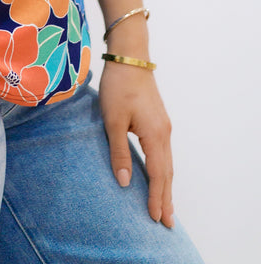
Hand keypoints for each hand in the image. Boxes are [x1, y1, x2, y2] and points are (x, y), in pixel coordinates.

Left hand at [98, 61, 174, 228]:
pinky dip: (163, 170)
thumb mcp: (113, 120)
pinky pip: (164, 153)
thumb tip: (124, 182)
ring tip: (165, 206)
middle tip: (167, 222)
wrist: (130, 58)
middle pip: (167, 173)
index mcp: (154, 135)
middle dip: (166, 198)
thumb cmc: (118, 86)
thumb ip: (119, 152)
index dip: (155, 197)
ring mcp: (163, 126)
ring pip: (167, 163)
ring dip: (166, 185)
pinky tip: (159, 176)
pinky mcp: (158, 120)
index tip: (155, 218)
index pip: (157, 174)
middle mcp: (164, 133)